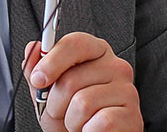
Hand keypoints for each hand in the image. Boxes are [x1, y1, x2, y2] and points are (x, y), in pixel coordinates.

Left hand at [22, 32, 140, 131]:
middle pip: (71, 79)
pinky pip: (100, 122)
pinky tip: (92, 129)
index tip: (38, 79)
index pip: (75, 43)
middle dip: (57, 104)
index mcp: (96, 53)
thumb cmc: (75, 116)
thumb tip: (33, 49)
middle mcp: (116, 66)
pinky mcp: (133, 115)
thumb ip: (39, 71)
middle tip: (63, 112)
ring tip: (80, 122)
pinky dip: (88, 131)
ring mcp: (127, 90)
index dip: (52, 60)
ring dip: (72, 121)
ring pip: (83, 103)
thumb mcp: (50, 94)